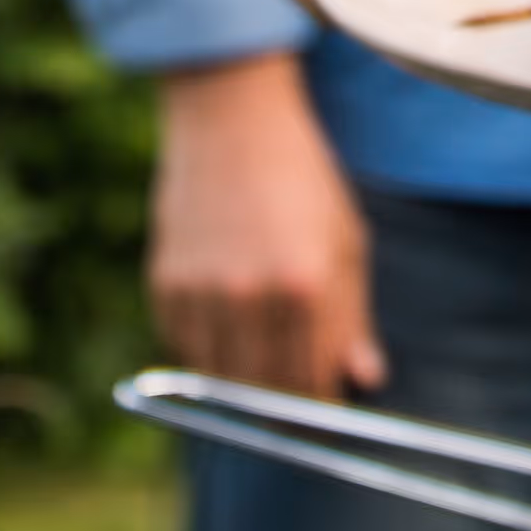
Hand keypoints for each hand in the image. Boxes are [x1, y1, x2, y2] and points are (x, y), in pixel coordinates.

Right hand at [150, 52, 383, 400]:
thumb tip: (365, 378)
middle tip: (295, 404)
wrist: (230, 118)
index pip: (312, 382)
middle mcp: (249, 296)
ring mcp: (201, 292)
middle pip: (264, 392)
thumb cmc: (301, 176)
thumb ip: (351, 317)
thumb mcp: (345, 240)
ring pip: (222, 378)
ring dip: (245, 381)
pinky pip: (187, 346)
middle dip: (284, 407)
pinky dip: (209, 348)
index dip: (321, 406)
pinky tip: (229, 320)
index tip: (327, 412)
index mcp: (305, 285)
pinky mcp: (165, 284)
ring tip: (264, 355)